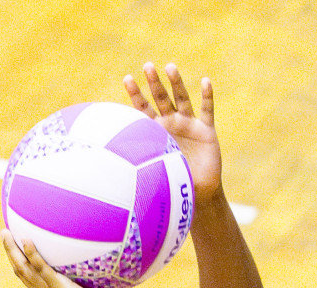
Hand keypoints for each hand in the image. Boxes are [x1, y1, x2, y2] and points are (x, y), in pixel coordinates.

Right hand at [1, 230, 108, 287]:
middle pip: (19, 270)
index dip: (19, 263)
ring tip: (6, 232)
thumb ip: (83, 286)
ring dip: (12, 249)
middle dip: (9, 251)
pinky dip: (31, 253)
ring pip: (23, 267)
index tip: (14, 249)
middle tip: (3, 234)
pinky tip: (25, 239)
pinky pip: (40, 268)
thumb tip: (95, 273)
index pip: (27, 278)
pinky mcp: (56, 286)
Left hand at [122, 63, 221, 200]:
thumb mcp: (152, 171)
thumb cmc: (172, 182)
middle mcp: (171, 123)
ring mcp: (189, 125)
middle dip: (154, 82)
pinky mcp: (206, 131)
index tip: (127, 78)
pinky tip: (205, 81)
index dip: (136, 94)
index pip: (142, 109)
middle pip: (161, 98)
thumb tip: (110, 170)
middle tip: (147, 66)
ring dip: (176, 83)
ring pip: (182, 99)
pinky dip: (207, 96)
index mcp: (155, 131)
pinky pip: (207, 111)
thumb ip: (138, 164)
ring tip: (169, 67)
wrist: (196, 191)